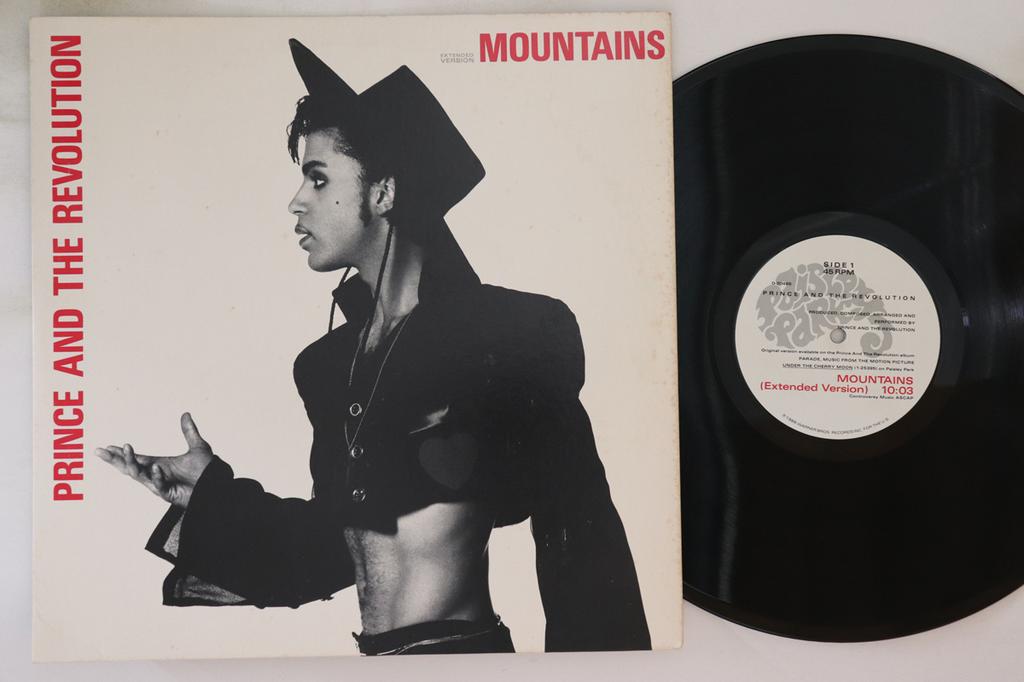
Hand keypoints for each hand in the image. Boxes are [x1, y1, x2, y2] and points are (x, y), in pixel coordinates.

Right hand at [95, 412, 214, 507]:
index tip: (107, 447)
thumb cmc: (208, 472)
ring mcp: (161, 485)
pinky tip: (155, 467)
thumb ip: (189, 431)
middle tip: (100, 451)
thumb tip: (185, 414)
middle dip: (114, 459)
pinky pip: (158, 485)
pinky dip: (156, 476)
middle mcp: (156, 475)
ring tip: (126, 447)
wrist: (218, 488)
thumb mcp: (198, 447)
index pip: (136, 458)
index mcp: (159, 465)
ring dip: (130, 462)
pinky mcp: (169, 494)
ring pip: (139, 475)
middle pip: (130, 467)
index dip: (121, 453)